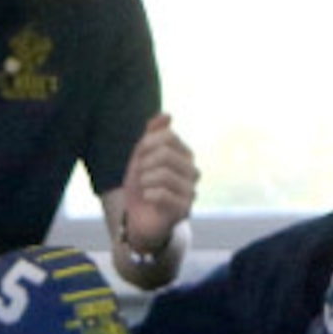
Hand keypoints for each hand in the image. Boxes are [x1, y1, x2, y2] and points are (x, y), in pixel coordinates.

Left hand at [119, 113, 197, 253]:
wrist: (138, 218)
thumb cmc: (142, 185)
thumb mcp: (142, 156)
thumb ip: (152, 134)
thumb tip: (167, 115)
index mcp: (185, 156)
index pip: (168, 137)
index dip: (147, 144)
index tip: (140, 156)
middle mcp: (193, 172)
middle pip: (165, 153)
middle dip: (144, 163)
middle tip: (141, 176)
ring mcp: (191, 192)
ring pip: (163, 174)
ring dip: (145, 181)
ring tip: (145, 188)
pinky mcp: (185, 210)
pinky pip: (163, 194)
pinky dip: (149, 195)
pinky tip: (149, 199)